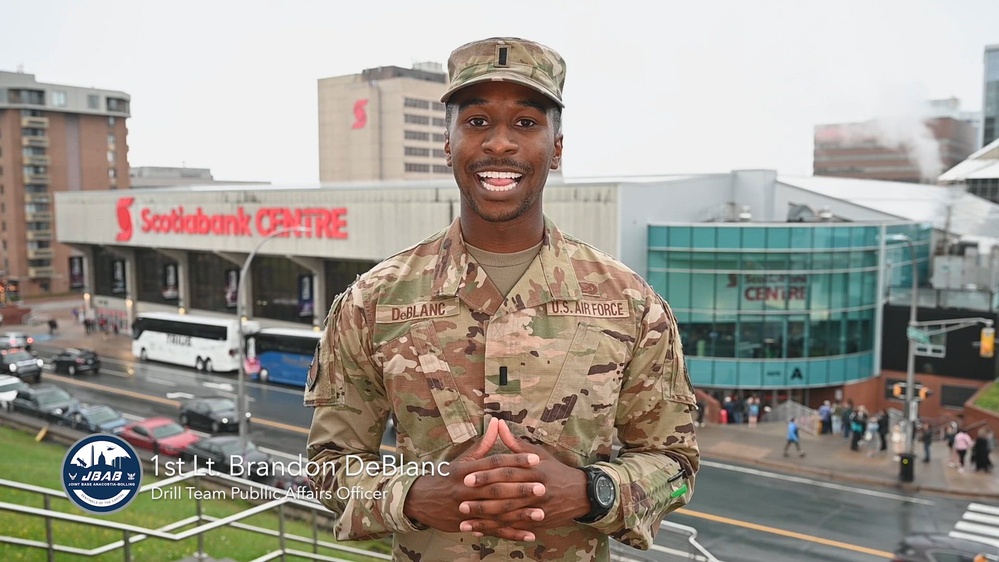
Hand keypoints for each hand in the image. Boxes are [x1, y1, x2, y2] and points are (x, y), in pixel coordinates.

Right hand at [403, 418, 545, 540]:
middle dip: (520, 489)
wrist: (420, 500)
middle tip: (542, 487)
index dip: (515, 461)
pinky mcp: (468, 524)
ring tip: (540, 514)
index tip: (535, 460)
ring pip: (496, 512)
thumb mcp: (462, 459)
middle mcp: (467, 489)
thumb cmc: (446, 476)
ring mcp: (467, 509)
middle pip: (497, 489)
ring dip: (519, 514)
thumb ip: (484, 444)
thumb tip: (497, 422)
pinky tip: (529, 535)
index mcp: (467, 470)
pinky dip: (511, 534)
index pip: (495, 463)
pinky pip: (493, 530)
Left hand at [458, 420, 589, 536]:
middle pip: (506, 494)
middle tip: (461, 501)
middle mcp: (537, 489)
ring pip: (508, 515)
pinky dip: (497, 531)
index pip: (507, 471)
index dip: (487, 475)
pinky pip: (515, 528)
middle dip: (483, 499)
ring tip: (465, 521)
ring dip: (486, 519)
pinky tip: (481, 532)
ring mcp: (538, 508)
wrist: (581, 493)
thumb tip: (498, 424)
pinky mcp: (539, 522)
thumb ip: (515, 443)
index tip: (468, 477)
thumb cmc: (555, 470)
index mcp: (535, 469)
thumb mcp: (539, 454)